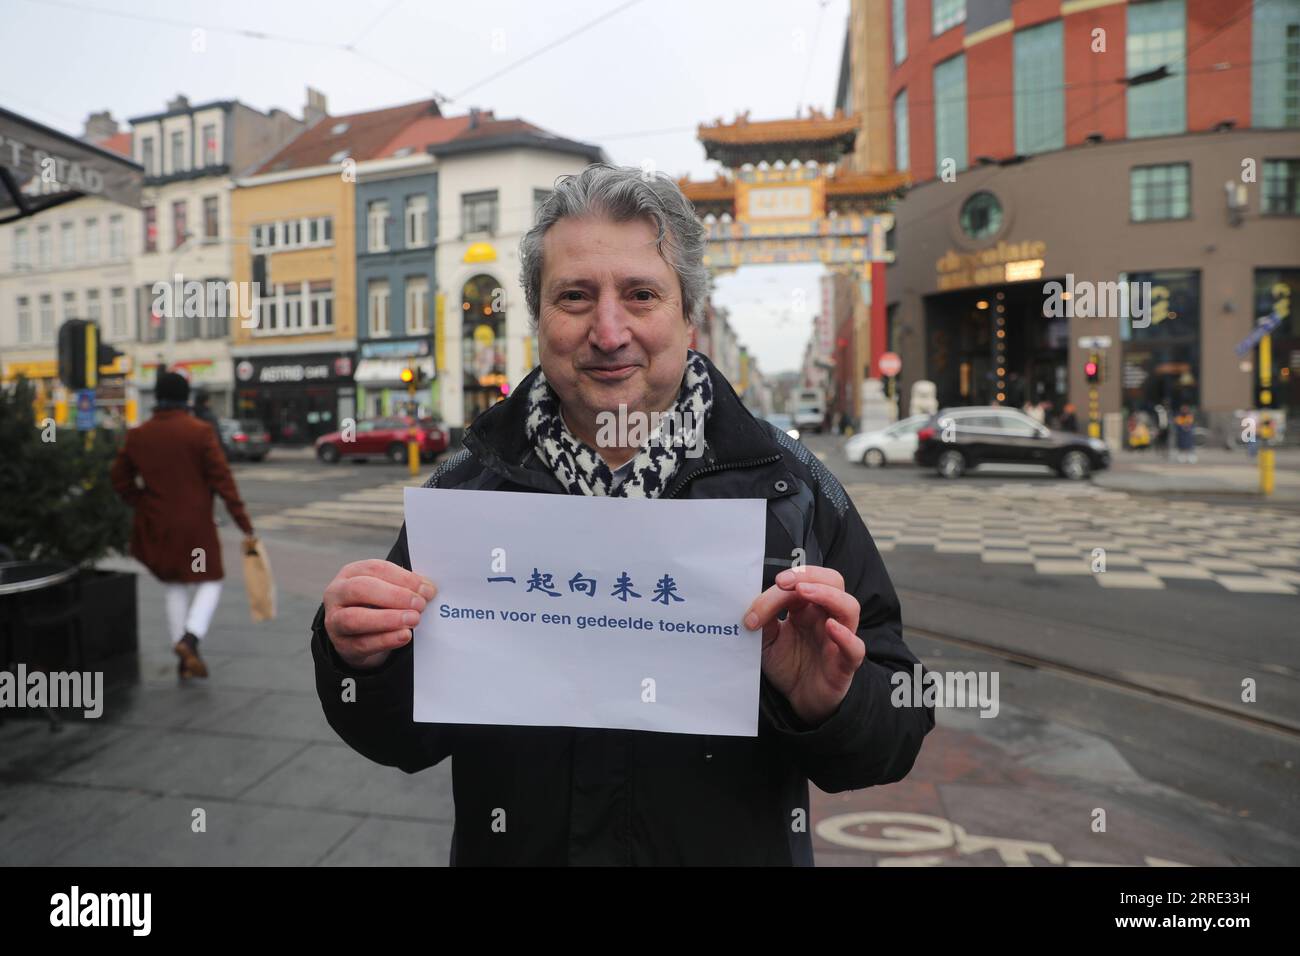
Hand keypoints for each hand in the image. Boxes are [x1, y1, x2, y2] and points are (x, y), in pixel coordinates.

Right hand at [323, 559, 436, 669]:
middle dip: (394, 596)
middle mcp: (337, 594)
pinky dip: (386, 640)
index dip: (403, 578)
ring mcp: (334, 621)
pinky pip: (362, 643)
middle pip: (360, 589)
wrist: (357, 636)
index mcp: (351, 573)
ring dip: (388, 619)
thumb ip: (404, 587)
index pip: (375, 569)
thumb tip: (427, 589)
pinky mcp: (342, 645)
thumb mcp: (387, 590)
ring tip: (413, 619)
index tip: (426, 589)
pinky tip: (404, 636)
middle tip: (419, 604)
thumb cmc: (376, 605)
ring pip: (355, 618)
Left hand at [743, 566, 865, 725]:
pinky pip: (855, 647)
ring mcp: (839, 639)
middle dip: (810, 574)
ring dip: (827, 595)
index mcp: (807, 609)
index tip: (758, 602)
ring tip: (804, 591)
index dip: (782, 585)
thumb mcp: (767, 640)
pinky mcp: (845, 664)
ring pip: (849, 607)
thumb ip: (764, 621)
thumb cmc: (788, 665)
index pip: (802, 583)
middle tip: (783, 582)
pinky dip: (846, 636)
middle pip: (833, 581)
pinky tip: (831, 627)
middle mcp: (826, 618)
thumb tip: (753, 604)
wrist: (798, 700)